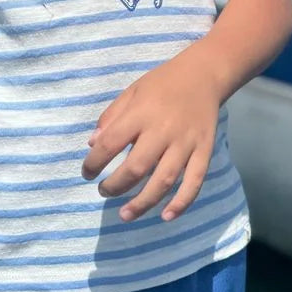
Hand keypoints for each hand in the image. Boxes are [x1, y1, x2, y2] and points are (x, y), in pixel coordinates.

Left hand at [81, 50, 220, 221]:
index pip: (111, 143)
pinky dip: (182, 202)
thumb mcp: (131, 91)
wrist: (203, 75)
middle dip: (116, 186)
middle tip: (104, 192)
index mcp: (141, 113)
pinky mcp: (204, 151)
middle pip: (137, 167)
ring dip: (143, 202)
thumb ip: (111, 117)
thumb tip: (92, 145)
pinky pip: (194, 182)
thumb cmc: (162, 84)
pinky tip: (166, 216)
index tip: (87, 173)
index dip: (94, 162)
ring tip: (125, 215)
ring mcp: (186, 143)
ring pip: (164, 180)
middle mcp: (163, 130)